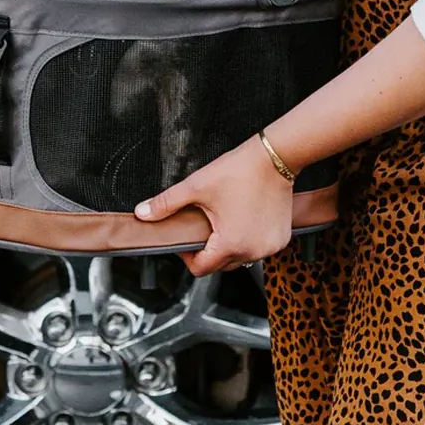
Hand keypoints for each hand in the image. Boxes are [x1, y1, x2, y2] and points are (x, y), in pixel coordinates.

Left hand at [134, 136, 292, 276]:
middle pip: (221, 265)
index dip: (187, 256)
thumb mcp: (196, 187)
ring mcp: (270, 247)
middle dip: (208, 249)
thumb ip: (167, 204)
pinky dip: (248, 240)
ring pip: (240, 258)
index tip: (186, 238)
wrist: (275, 156)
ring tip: (224, 221)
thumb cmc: (240, 171)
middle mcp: (253, 252)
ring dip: (229, 246)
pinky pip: (257, 249)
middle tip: (203, 225)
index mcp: (231, 244)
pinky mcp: (281, 239)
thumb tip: (143, 213)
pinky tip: (244, 220)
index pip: (201, 268)